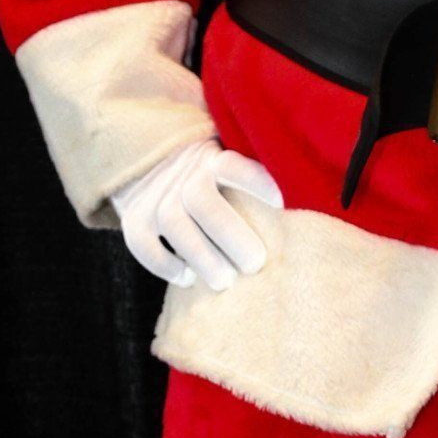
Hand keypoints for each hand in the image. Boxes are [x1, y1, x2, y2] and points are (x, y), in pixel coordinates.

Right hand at [111, 135, 284, 289]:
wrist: (149, 159)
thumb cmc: (208, 170)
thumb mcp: (228, 156)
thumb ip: (254, 171)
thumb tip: (304, 192)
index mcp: (212, 156)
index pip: (232, 165)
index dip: (255, 181)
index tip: (281, 203)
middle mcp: (181, 173)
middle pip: (202, 201)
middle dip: (230, 235)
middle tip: (255, 264)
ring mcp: (155, 194)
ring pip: (173, 222)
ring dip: (201, 256)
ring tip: (225, 281)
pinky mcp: (132, 215)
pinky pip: (141, 241)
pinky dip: (163, 264)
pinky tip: (187, 278)